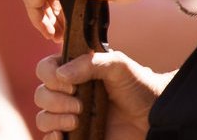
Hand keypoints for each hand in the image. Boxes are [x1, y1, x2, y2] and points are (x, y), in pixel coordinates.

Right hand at [32, 52, 166, 139]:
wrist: (155, 117)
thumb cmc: (139, 87)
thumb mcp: (118, 65)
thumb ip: (90, 63)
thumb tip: (61, 74)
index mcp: (74, 73)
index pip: (45, 69)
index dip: (50, 76)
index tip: (70, 84)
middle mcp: (69, 94)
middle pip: (41, 95)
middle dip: (56, 101)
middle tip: (80, 106)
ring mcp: (71, 116)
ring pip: (43, 118)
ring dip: (54, 119)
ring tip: (77, 120)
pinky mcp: (76, 136)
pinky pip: (49, 138)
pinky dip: (51, 137)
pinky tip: (62, 135)